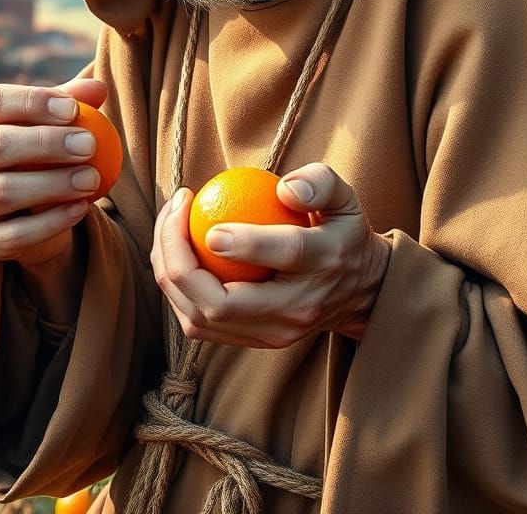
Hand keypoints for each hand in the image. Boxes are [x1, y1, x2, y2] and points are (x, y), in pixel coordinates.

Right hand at [0, 77, 107, 267]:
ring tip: (92, 178)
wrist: (33, 212)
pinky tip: (81, 207)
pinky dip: (52, 221)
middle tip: (89, 144)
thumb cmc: (40, 152)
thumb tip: (97, 88)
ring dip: (53, 184)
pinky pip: (15, 233)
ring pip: (2, 192)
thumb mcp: (53, 122)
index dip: (32, 102)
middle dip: (45, 143)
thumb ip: (72, 102)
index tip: (72, 109)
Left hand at [150, 163, 391, 347]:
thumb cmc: (340, 232)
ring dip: (170, 274)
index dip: (245, 243)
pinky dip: (177, 290)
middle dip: (180, 262)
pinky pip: (199, 323)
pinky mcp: (254, 342)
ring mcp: (274, 334)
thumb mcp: (344, 198)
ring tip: (167, 226)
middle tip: (174, 210)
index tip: (211, 224)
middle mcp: (298, 308)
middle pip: (224, 305)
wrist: (359, 293)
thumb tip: (285, 188)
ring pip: (202, 320)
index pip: (287, 254)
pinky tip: (172, 251)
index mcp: (326, 262)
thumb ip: (320, 184)